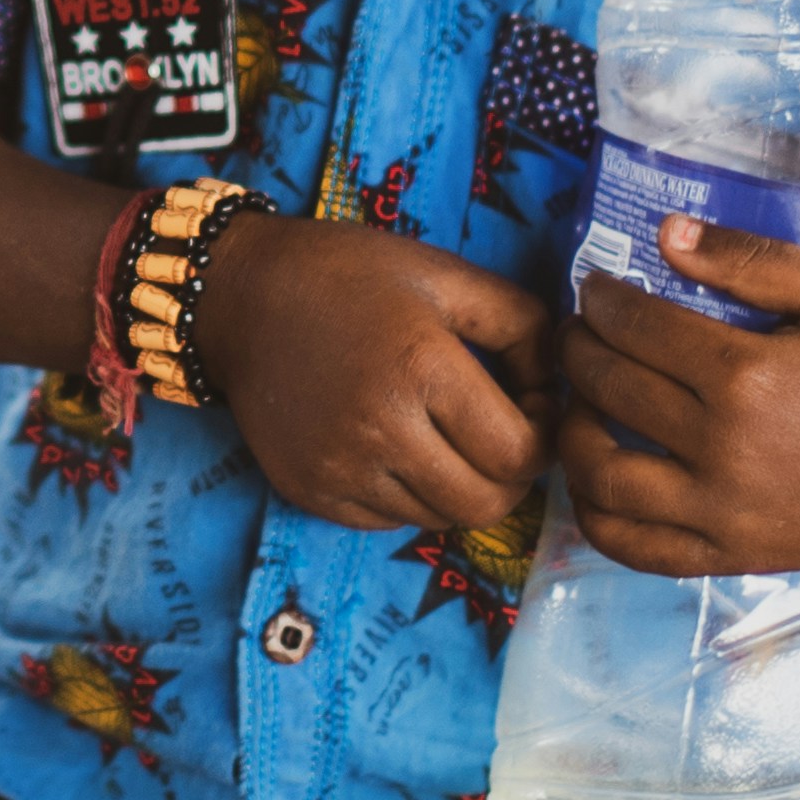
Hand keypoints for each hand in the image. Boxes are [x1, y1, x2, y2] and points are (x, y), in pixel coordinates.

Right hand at [193, 216, 546, 534]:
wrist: (241, 297)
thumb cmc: (350, 277)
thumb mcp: (446, 276)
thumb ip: (523, 326)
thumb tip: (558, 387)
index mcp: (423, 368)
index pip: (519, 454)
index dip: (542, 439)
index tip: (530, 410)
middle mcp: (380, 430)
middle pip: (486, 504)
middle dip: (509, 477)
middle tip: (499, 438)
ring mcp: (341, 469)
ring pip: (440, 520)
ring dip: (458, 488)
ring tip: (443, 437)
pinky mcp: (311, 493)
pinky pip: (388, 522)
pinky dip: (408, 496)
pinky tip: (396, 447)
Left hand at [560, 213, 799, 574]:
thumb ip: (750, 259)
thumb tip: (663, 234)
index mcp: (750, 377)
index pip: (635, 327)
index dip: (601, 299)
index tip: (596, 288)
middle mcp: (727, 451)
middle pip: (609, 391)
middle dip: (579, 349)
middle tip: (580, 332)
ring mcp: (725, 514)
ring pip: (601, 476)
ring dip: (571, 431)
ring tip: (581, 401)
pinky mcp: (734, 556)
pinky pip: (633, 547)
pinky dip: (596, 514)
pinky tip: (598, 477)